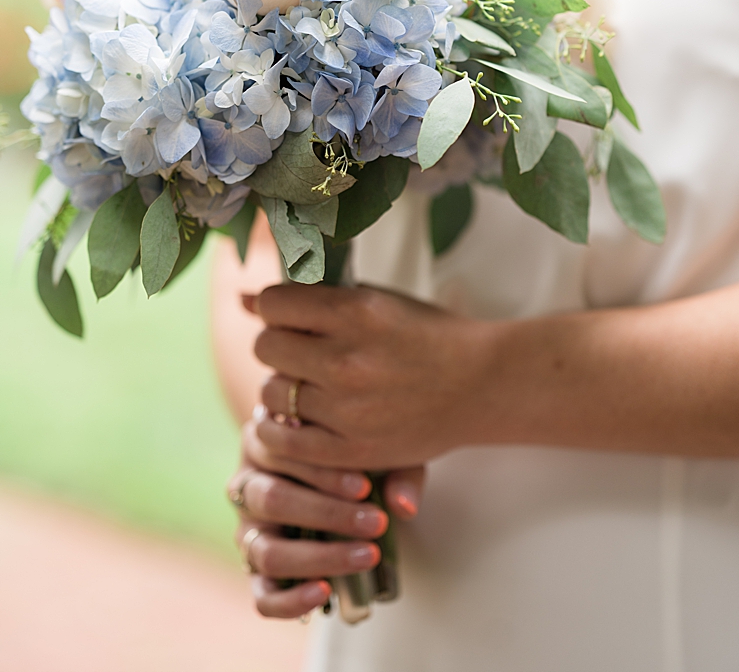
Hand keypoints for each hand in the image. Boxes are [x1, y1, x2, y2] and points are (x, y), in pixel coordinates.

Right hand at [230, 410, 425, 617]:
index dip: (323, 473)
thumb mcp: (377, 449)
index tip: (366, 487)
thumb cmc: (354, 453)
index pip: (283, 455)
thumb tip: (405, 507)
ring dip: (319, 557)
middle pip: (272, 500)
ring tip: (367, 556)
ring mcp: (249, 531)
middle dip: (327, 514)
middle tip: (376, 522)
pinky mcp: (257, 570)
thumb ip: (395, 471)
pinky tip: (324, 592)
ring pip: (266, 551)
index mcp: (268, 444)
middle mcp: (249, 487)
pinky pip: (263, 596)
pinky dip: (290, 601)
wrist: (336, 469)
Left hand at [247, 283, 493, 469]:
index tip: (295, 317)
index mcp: (357, 312)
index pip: (273, 303)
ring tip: (315, 386)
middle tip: (305, 353)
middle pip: (266, 346)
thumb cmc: (431, 336)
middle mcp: (347, 358)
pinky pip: (280, 438)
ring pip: (270, 391)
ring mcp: (347, 407)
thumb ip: (316, 300)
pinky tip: (297, 418)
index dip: (278, 309)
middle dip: (280, 346)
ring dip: (284, 387)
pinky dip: (278, 428)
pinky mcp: (350, 449)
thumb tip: (244, 298)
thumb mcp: (380, 301)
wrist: (485, 384)